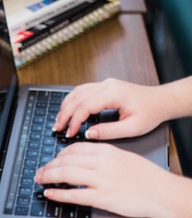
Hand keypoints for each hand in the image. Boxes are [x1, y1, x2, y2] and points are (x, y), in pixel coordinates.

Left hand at [35, 142, 171, 217]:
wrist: (161, 191)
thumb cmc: (144, 175)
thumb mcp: (122, 156)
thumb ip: (101, 156)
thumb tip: (82, 159)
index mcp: (105, 151)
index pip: (73, 149)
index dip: (58, 155)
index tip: (52, 160)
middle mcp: (100, 163)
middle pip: (66, 160)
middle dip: (48, 166)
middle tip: (40, 171)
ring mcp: (101, 180)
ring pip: (66, 174)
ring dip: (48, 176)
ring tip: (40, 179)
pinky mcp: (102, 198)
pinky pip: (75, 195)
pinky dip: (59, 194)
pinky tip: (50, 193)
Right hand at [52, 78, 166, 139]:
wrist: (160, 101)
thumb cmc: (149, 114)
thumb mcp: (132, 128)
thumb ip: (108, 132)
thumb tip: (88, 134)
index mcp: (114, 94)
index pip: (85, 106)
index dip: (74, 121)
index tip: (69, 134)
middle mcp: (107, 85)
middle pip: (77, 97)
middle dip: (64, 114)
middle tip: (57, 128)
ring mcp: (105, 83)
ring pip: (77, 92)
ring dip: (66, 106)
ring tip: (59, 120)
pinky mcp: (104, 86)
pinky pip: (82, 90)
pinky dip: (72, 100)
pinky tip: (68, 109)